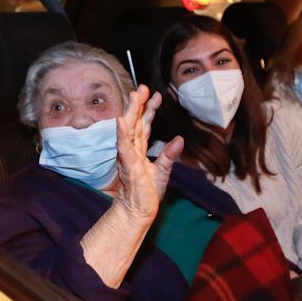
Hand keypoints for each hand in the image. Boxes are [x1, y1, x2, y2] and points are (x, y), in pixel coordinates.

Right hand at [114, 85, 182, 220]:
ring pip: (128, 130)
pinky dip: (122, 133)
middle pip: (134, 122)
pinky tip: (122, 120)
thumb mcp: (163, 171)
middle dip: (138, 104)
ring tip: (134, 96)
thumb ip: (169, 155)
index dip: (149, 110)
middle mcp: (131, 150)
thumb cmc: (147, 194)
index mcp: (139, 150)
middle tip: (143, 87)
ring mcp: (128, 157)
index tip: (157, 95)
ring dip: (131, 112)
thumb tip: (180, 139)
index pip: (144, 126)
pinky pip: (123, 146)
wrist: (137, 213)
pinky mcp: (127, 165)